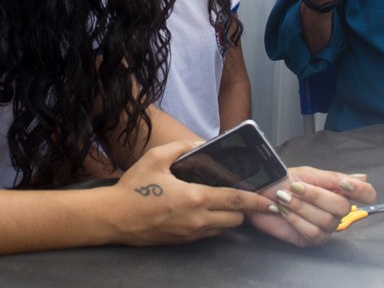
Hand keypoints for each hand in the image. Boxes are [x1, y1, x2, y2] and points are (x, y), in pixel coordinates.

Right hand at [109, 140, 273, 245]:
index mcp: (194, 198)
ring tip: (222, 201)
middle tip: (240, 194)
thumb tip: (202, 143)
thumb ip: (183, 146)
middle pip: (236, 219)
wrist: (113, 218)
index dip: (256, 200)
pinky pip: (207, 234)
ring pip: (223, 228)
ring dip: (228, 216)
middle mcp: (197, 220)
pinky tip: (202, 209)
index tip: (270, 200)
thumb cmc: (133, 187)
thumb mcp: (156, 157)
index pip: (236, 200)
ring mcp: (190, 234)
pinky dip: (212, 223)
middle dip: (243, 208)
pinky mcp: (182, 242)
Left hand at [247, 167, 375, 246]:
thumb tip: (363, 177)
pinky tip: (284, 211)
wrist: (260, 193)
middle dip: (316, 196)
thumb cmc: (283, 181)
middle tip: (295, 188)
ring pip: (325, 220)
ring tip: (284, 198)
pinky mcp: (312, 240)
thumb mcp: (308, 174)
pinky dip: (296, 220)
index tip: (344, 185)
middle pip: (343, 207)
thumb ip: (333, 178)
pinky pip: (312, 232)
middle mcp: (337, 211)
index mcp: (339, 191)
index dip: (361, 191)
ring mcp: (326, 227)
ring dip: (302, 207)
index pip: (366, 194)